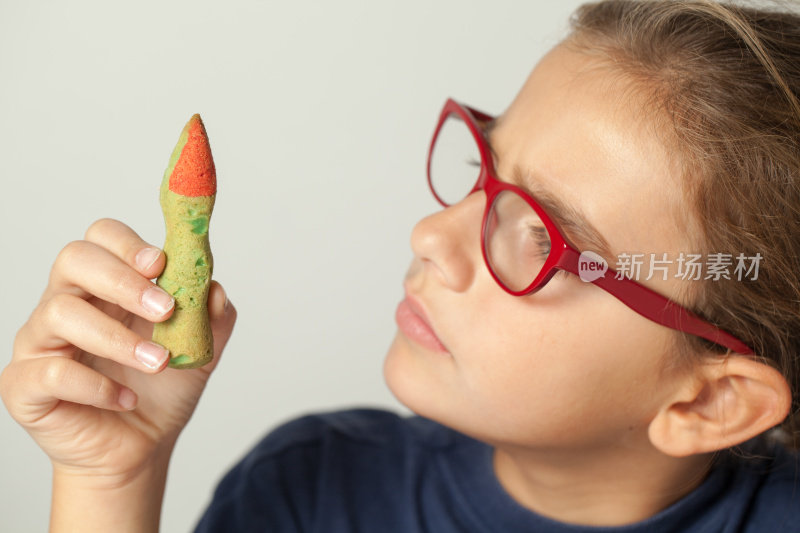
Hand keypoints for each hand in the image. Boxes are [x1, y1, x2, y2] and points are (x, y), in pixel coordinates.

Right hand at [0, 218, 236, 484]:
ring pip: (61, 312)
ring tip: (158, 363)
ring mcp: (41, 342)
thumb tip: (215, 289)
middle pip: (74, 259)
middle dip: (123, 281)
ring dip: (118, 338)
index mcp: (108, 286)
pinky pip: (50, 371)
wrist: (141, 448)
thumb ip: (212, 317)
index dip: (128, 244)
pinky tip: (126, 399)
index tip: (161, 264)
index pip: (102, 238)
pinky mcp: (25, 384)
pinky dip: (96, 385)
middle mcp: (68, 303)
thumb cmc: (161, 391)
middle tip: (165, 310)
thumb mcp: (200, 351)